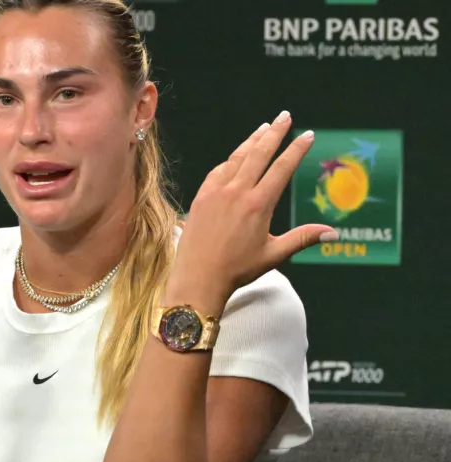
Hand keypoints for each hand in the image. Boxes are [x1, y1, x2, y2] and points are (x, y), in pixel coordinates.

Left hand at [167, 111, 336, 307]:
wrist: (198, 277)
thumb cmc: (236, 269)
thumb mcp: (274, 254)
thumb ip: (302, 238)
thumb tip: (333, 232)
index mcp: (259, 204)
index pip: (282, 168)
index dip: (296, 149)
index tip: (308, 135)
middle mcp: (237, 192)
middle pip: (259, 154)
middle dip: (274, 133)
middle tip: (285, 116)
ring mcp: (216, 192)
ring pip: (237, 158)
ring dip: (252, 141)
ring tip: (264, 128)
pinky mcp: (201, 197)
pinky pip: (218, 171)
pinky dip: (230, 160)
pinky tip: (236, 156)